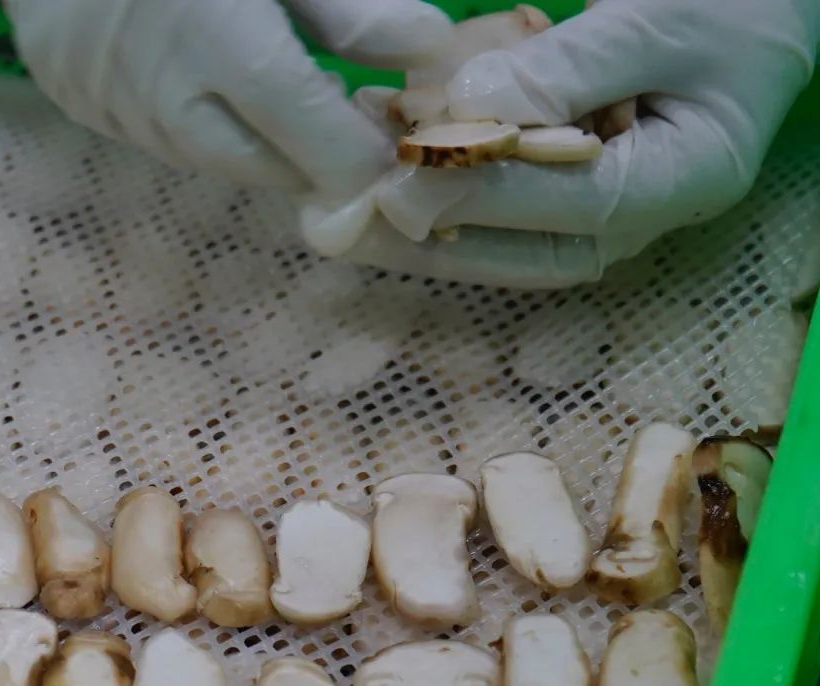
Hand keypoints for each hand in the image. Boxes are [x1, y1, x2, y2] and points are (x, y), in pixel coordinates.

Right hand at [5, 0, 451, 193]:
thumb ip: (348, 3)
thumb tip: (426, 50)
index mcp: (220, 38)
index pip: (314, 140)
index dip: (360, 160)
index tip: (389, 153)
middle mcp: (165, 93)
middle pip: (267, 169)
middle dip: (312, 158)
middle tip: (339, 123)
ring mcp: (115, 106)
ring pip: (211, 159)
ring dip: (253, 141)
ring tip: (266, 90)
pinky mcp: (81, 104)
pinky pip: (157, 137)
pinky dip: (194, 122)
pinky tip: (197, 75)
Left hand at [321, 0, 819, 286]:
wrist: (757, 9)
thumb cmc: (733, 3)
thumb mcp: (664, 16)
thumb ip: (570, 70)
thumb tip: (467, 112)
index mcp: (676, 184)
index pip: (564, 203)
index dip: (479, 194)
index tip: (401, 183)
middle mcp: (632, 221)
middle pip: (514, 249)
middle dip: (424, 238)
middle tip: (341, 224)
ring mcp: (596, 216)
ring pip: (495, 241)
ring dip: (415, 227)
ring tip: (340, 209)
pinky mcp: (567, 199)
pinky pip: (495, 209)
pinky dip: (437, 194)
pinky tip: (383, 175)